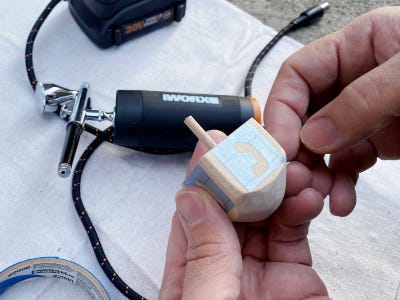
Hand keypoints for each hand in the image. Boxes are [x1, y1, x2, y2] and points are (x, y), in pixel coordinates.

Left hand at [159, 131, 328, 299]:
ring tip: (289, 170)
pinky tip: (306, 196)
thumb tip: (191, 199)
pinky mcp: (295, 274)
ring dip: (277, 186)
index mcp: (191, 273)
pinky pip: (294, 232)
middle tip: (258, 148)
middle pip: (232, 208)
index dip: (202, 177)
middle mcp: (224, 267)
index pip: (193, 214)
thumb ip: (204, 255)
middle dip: (245, 174)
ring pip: (265, 213)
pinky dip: (301, 208)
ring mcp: (259, 268)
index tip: (212, 146)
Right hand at [264, 7, 399, 215]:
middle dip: (296, 148)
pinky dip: (339, 183)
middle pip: (304, 113)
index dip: (281, 109)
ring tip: (318, 196)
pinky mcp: (377, 140)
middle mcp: (353, 79)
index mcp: (357, 46)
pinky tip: (340, 201)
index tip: (278, 146)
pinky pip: (346, 162)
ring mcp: (364, 112)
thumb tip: (312, 137)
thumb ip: (362, 101)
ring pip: (321, 143)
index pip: (298, 74)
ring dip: (316, 172)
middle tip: (293, 178)